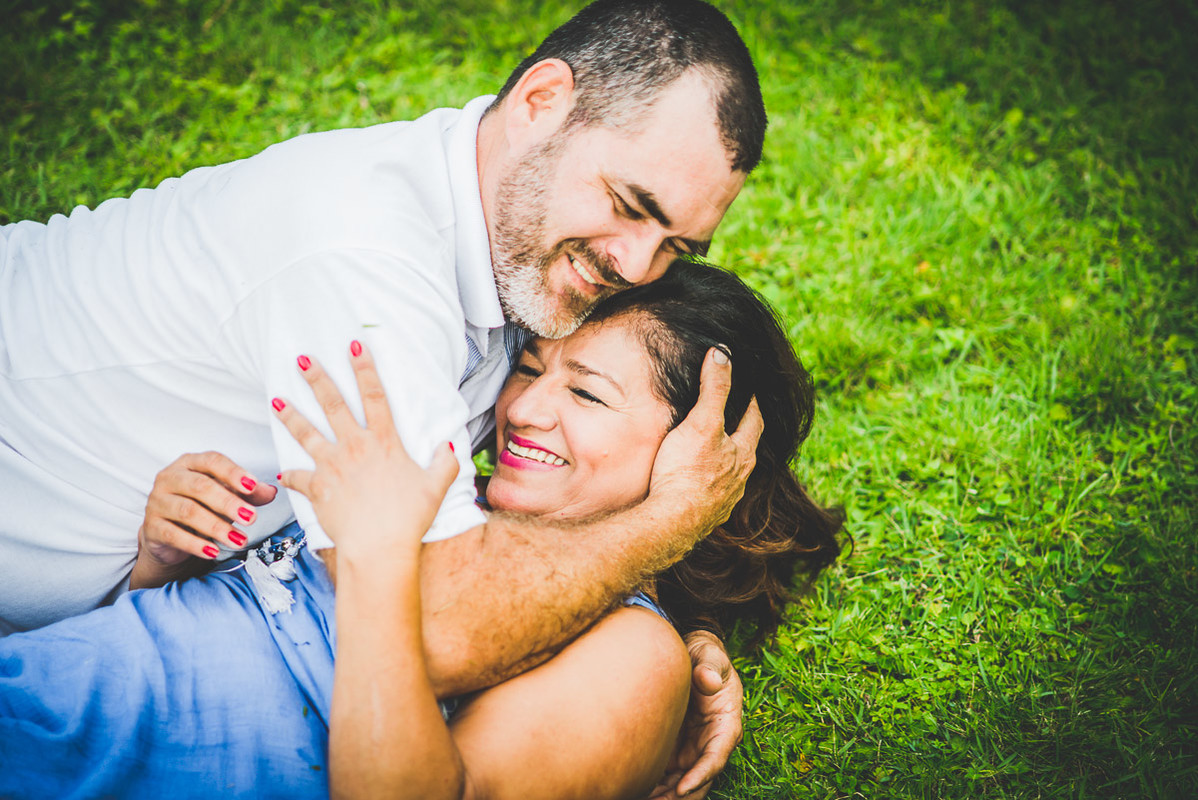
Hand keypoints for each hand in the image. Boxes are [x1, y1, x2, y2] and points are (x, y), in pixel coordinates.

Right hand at [131, 452, 277, 587]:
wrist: (169, 533)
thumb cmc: (200, 506)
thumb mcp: (227, 496)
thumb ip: (249, 493)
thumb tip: (270, 492)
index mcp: (190, 463)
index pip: (212, 461)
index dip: (233, 473)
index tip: (252, 486)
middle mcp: (170, 478)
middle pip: (200, 487)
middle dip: (229, 503)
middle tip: (251, 518)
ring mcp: (157, 501)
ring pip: (188, 511)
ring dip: (217, 527)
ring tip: (238, 539)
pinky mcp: (151, 526)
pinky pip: (174, 534)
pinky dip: (196, 544)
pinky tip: (213, 551)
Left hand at [273, 341, 457, 563]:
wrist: (379, 547)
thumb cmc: (409, 519)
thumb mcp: (436, 487)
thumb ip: (445, 463)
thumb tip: (449, 445)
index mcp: (384, 442)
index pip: (374, 395)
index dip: (365, 368)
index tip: (355, 345)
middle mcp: (355, 447)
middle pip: (332, 404)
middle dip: (317, 378)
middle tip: (302, 359)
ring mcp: (332, 466)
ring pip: (306, 433)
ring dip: (290, 415)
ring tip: (276, 401)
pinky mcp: (317, 488)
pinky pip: (297, 478)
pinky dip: (289, 476)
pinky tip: (280, 473)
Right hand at [649, 346, 763, 539]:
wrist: (670, 521)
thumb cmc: (687, 472)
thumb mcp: (702, 422)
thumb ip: (714, 389)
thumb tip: (723, 353)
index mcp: (743, 454)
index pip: (754, 422)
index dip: (752, 405)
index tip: (750, 392)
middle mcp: (739, 479)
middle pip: (747, 451)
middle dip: (743, 435)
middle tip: (738, 419)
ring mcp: (724, 501)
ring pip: (732, 477)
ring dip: (728, 464)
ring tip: (719, 454)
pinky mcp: (705, 517)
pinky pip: (712, 497)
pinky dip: (709, 487)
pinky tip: (699, 488)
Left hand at [650, 630, 743, 799]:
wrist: (690, 655)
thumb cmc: (704, 655)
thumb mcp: (710, 655)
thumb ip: (710, 666)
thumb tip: (708, 679)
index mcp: (726, 724)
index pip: (716, 757)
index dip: (701, 775)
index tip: (682, 789)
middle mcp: (711, 742)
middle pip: (698, 778)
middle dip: (679, 796)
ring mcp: (693, 748)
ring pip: (681, 782)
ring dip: (665, 796)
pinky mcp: (677, 748)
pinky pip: (667, 774)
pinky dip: (655, 786)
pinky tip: (635, 791)